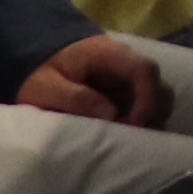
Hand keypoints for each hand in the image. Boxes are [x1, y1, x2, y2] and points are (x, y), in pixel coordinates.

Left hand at [17, 36, 175, 128]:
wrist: (34, 60)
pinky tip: (125, 136)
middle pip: (159, 85)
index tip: (133, 125)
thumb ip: (75, 97)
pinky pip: (145, 107)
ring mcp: (127, 79)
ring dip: (149, 120)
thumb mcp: (45, 87)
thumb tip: (109, 114)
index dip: (147, 98)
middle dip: (152, 114)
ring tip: (125, 139)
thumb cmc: (39, 73)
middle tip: (128, 138)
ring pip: (158, 98)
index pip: (144, 70)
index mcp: (109, 54)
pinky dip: (142, 122)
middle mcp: (126, 64)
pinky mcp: (124, 93)